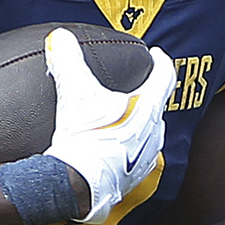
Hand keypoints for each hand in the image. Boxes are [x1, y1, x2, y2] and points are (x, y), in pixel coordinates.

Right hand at [38, 28, 177, 224]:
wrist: (78, 186)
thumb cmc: (83, 139)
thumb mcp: (74, 94)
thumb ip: (68, 61)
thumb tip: (61, 38)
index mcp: (146, 107)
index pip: (164, 76)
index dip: (160, 62)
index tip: (157, 55)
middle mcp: (153, 132)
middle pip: (156, 105)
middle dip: (146, 95)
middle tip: (136, 88)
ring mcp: (147, 157)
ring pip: (149, 133)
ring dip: (139, 124)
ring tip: (123, 120)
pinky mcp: (136, 177)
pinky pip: (139, 156)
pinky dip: (130, 149)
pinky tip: (114, 150)